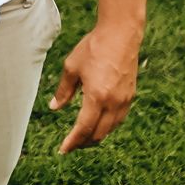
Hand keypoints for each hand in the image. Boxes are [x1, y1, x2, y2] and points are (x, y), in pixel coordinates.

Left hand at [46, 20, 141, 152]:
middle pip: (98, 134)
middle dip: (83, 142)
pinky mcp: (130, 96)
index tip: (63, 150)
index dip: (73, 142)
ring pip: (110, 129)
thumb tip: (54, 108)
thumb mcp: (71, 67)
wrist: (121, 34)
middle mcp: (113, 103)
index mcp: (96, 97)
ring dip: (96, 136)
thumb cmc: (93, 47)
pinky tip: (98, 124)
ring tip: (82, 137)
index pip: (83, 128)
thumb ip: (63, 91)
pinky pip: (119, 119)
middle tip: (71, 145)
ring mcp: (124, 100)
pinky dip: (107, 126)